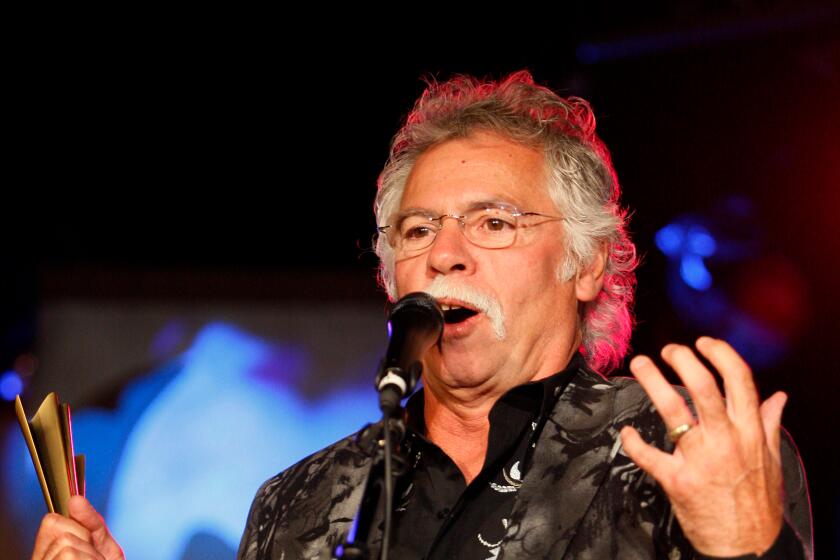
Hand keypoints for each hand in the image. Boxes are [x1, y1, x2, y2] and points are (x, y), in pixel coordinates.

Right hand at [31, 495, 124, 559]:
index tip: (87, 545)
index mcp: (48, 554)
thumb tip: (75, 499)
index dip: (77, 529)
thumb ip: (91, 524)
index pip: (52, 521)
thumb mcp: (103, 547)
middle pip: (62, 534)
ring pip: (67, 549)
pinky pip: (70, 557)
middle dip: (87, 545)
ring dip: (91, 559)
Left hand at [620, 337, 785, 556]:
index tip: (703, 342)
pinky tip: (627, 431)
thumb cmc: (758, 501)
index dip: (720, 354)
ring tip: (640, 364)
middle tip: (668, 350)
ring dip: (653, 382)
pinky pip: (649, 455)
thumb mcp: (771, 460)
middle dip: (684, 360)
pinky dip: (634, 442)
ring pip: (674, 411)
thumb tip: (779, 397)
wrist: (746, 546)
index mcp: (750, 431)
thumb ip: (770, 424)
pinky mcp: (677, 480)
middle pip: (704, 387)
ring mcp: (700, 460)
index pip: (740, 380)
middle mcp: (726, 440)